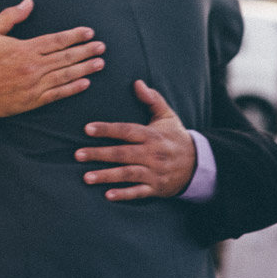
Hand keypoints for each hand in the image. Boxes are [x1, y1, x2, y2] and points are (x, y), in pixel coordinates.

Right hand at [0, 0, 102, 117]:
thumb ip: (10, 16)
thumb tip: (28, 2)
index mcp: (25, 49)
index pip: (56, 41)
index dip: (75, 36)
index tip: (89, 32)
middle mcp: (33, 67)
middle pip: (66, 57)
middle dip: (86, 51)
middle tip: (101, 47)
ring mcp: (34, 85)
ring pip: (65, 75)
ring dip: (85, 69)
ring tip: (100, 63)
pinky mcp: (32, 100)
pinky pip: (57, 94)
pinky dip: (72, 88)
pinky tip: (85, 83)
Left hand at [75, 80, 194, 200]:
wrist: (199, 165)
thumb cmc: (175, 137)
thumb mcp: (167, 116)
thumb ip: (152, 99)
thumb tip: (137, 82)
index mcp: (153, 135)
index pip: (127, 131)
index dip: (107, 129)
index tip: (87, 129)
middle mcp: (153, 154)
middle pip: (123, 153)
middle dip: (99, 154)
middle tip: (78, 154)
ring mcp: (155, 172)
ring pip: (128, 174)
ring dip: (107, 176)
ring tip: (86, 177)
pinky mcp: (157, 188)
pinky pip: (139, 192)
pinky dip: (124, 194)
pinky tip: (107, 195)